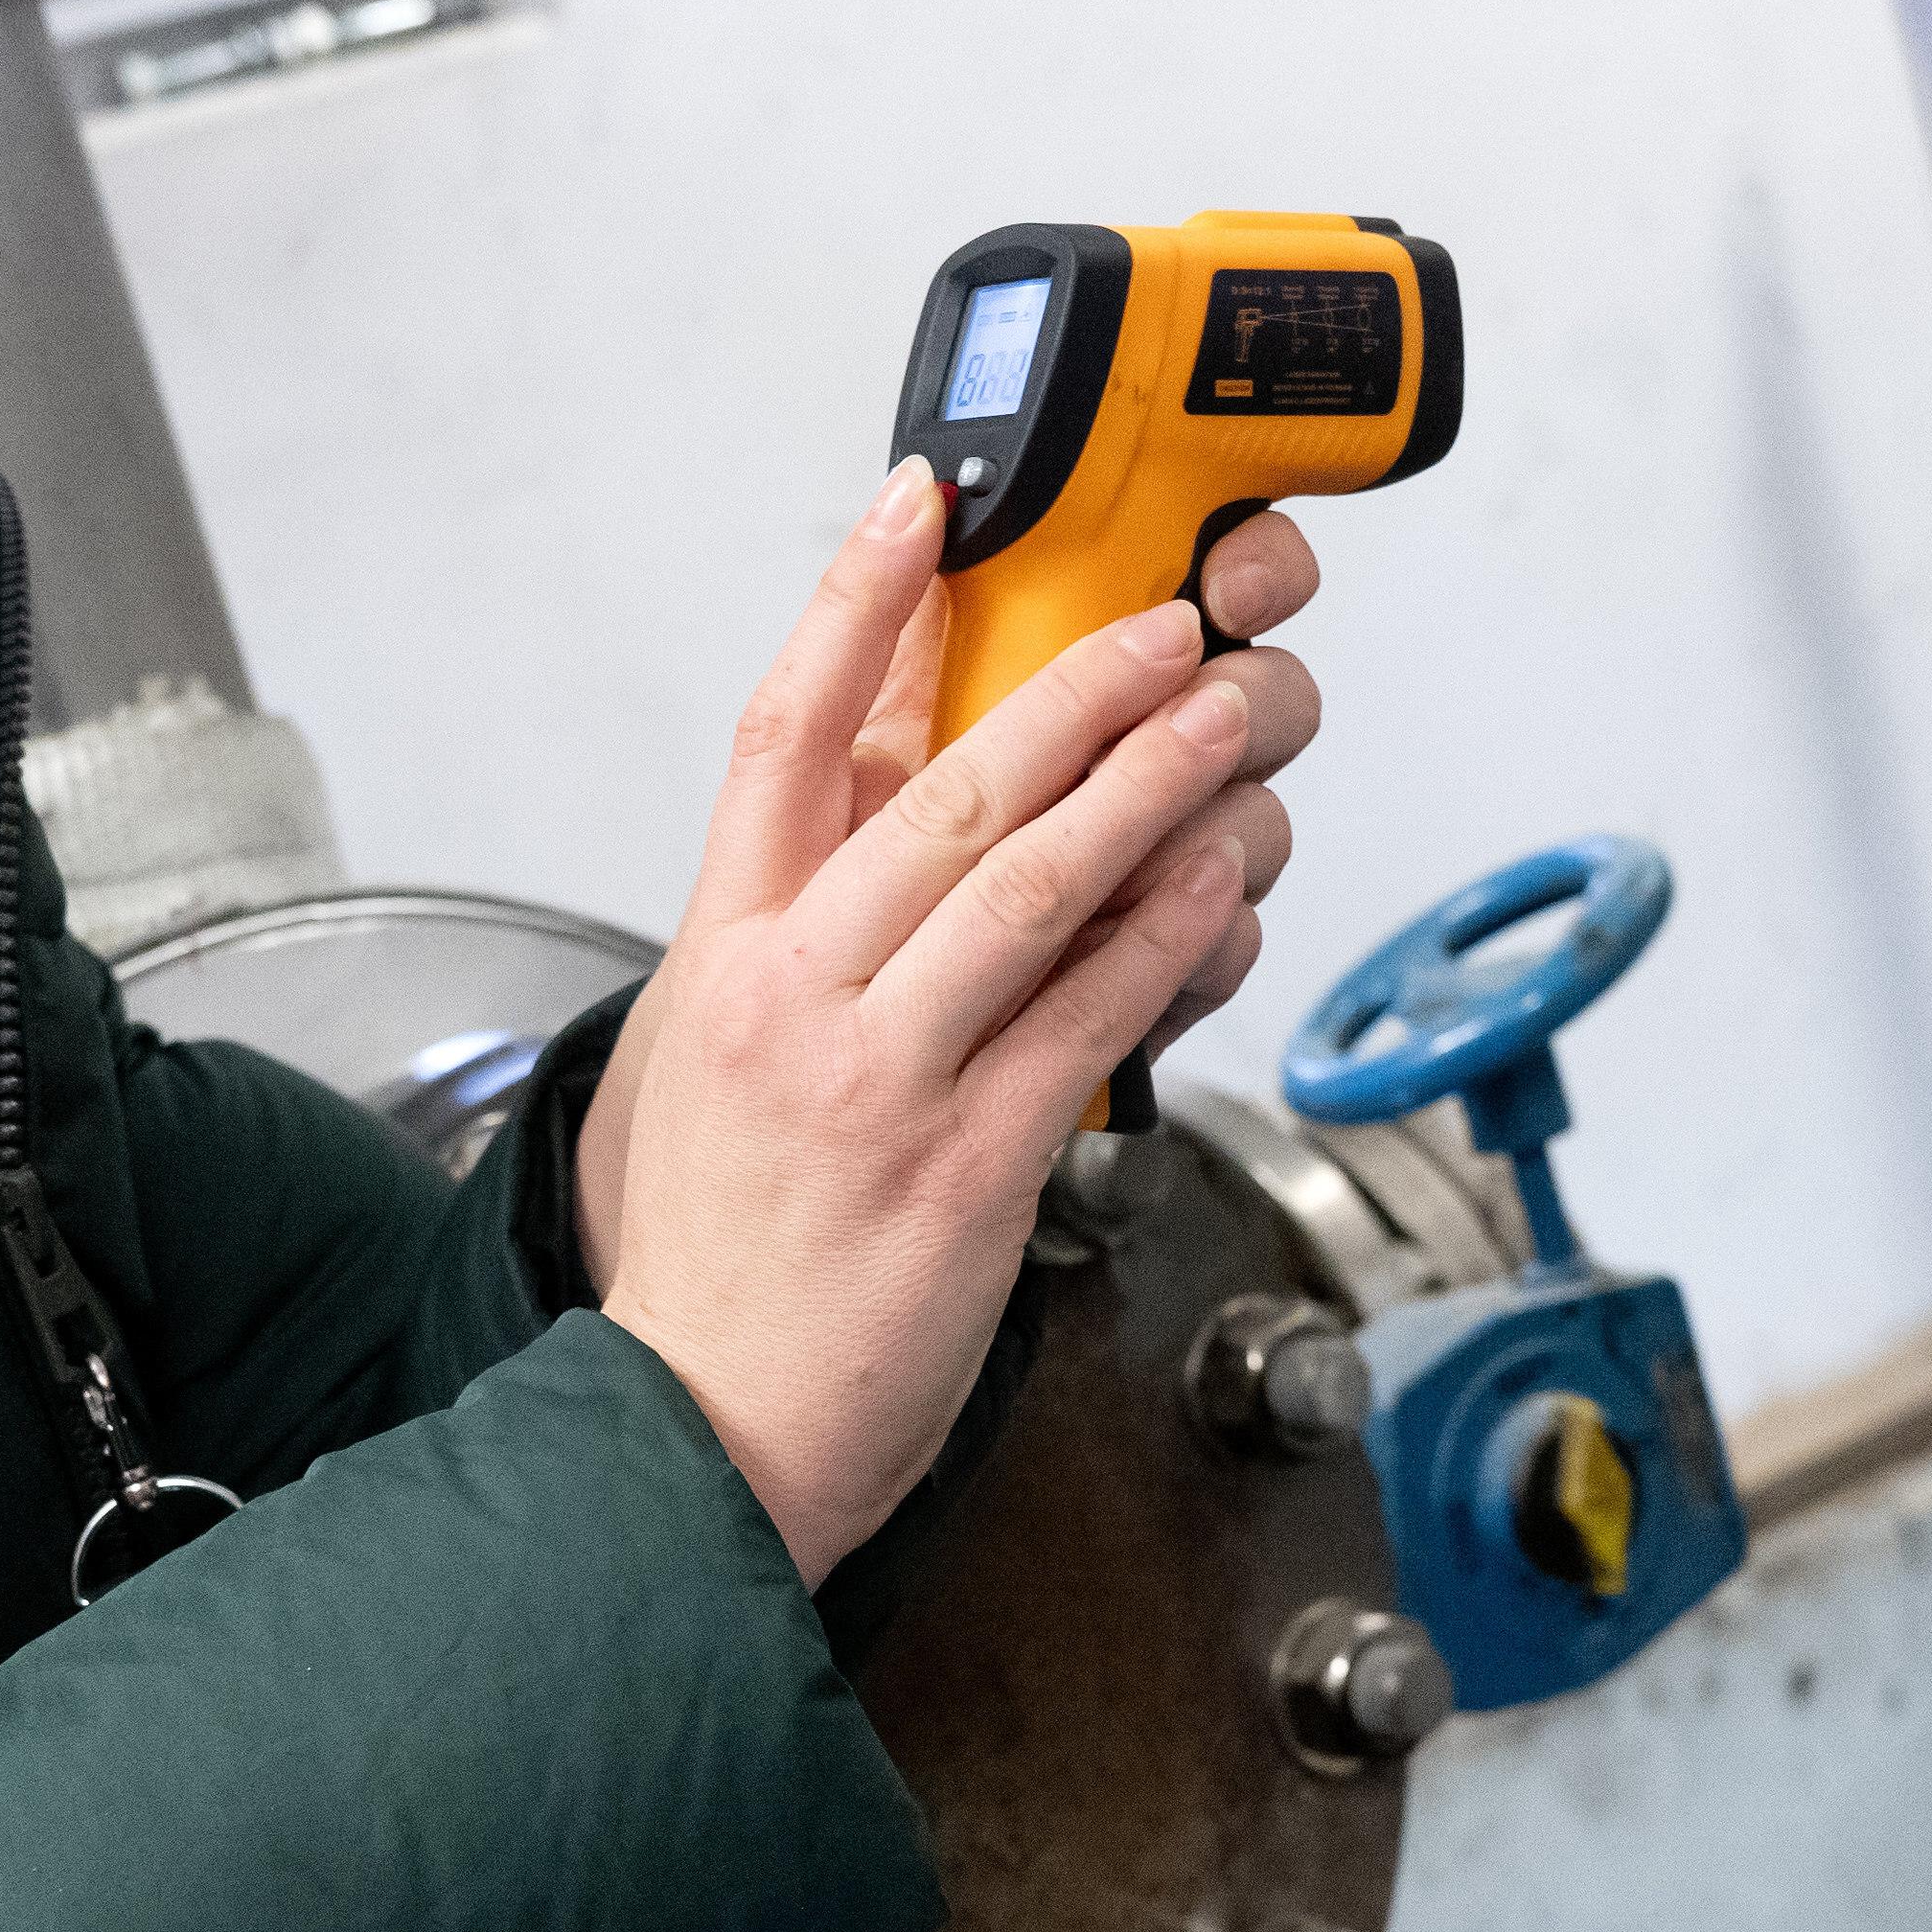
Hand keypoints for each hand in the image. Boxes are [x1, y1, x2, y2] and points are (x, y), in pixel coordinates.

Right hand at [580, 470, 1321, 1577]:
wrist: (701, 1431)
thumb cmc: (728, 1257)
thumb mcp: (723, 1061)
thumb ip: (811, 938)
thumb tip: (910, 817)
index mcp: (727, 954)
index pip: (783, 735)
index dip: (854, 605)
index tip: (920, 500)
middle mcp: (795, 998)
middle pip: (943, 791)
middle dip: (1074, 687)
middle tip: (1168, 623)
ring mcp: (878, 1080)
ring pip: (1028, 887)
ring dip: (1147, 788)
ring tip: (1230, 719)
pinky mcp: (964, 1167)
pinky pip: (1084, 1020)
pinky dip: (1162, 938)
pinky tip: (1222, 881)